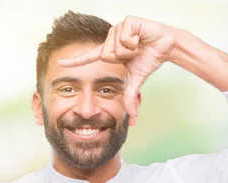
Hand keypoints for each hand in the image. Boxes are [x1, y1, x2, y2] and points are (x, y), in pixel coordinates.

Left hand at [57, 16, 176, 116]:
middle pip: (106, 55)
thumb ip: (130, 95)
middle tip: (135, 53)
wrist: (167, 46)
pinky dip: (135, 42)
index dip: (75, 61)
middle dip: (123, 58)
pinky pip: (124, 37)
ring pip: (115, 47)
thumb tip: (132, 115)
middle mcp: (111, 39)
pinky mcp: (127, 21)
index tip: (60, 63)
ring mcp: (118, 29)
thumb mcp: (137, 79)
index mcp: (111, 52)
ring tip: (139, 45)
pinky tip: (141, 37)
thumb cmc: (150, 58)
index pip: (90, 57)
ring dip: (131, 50)